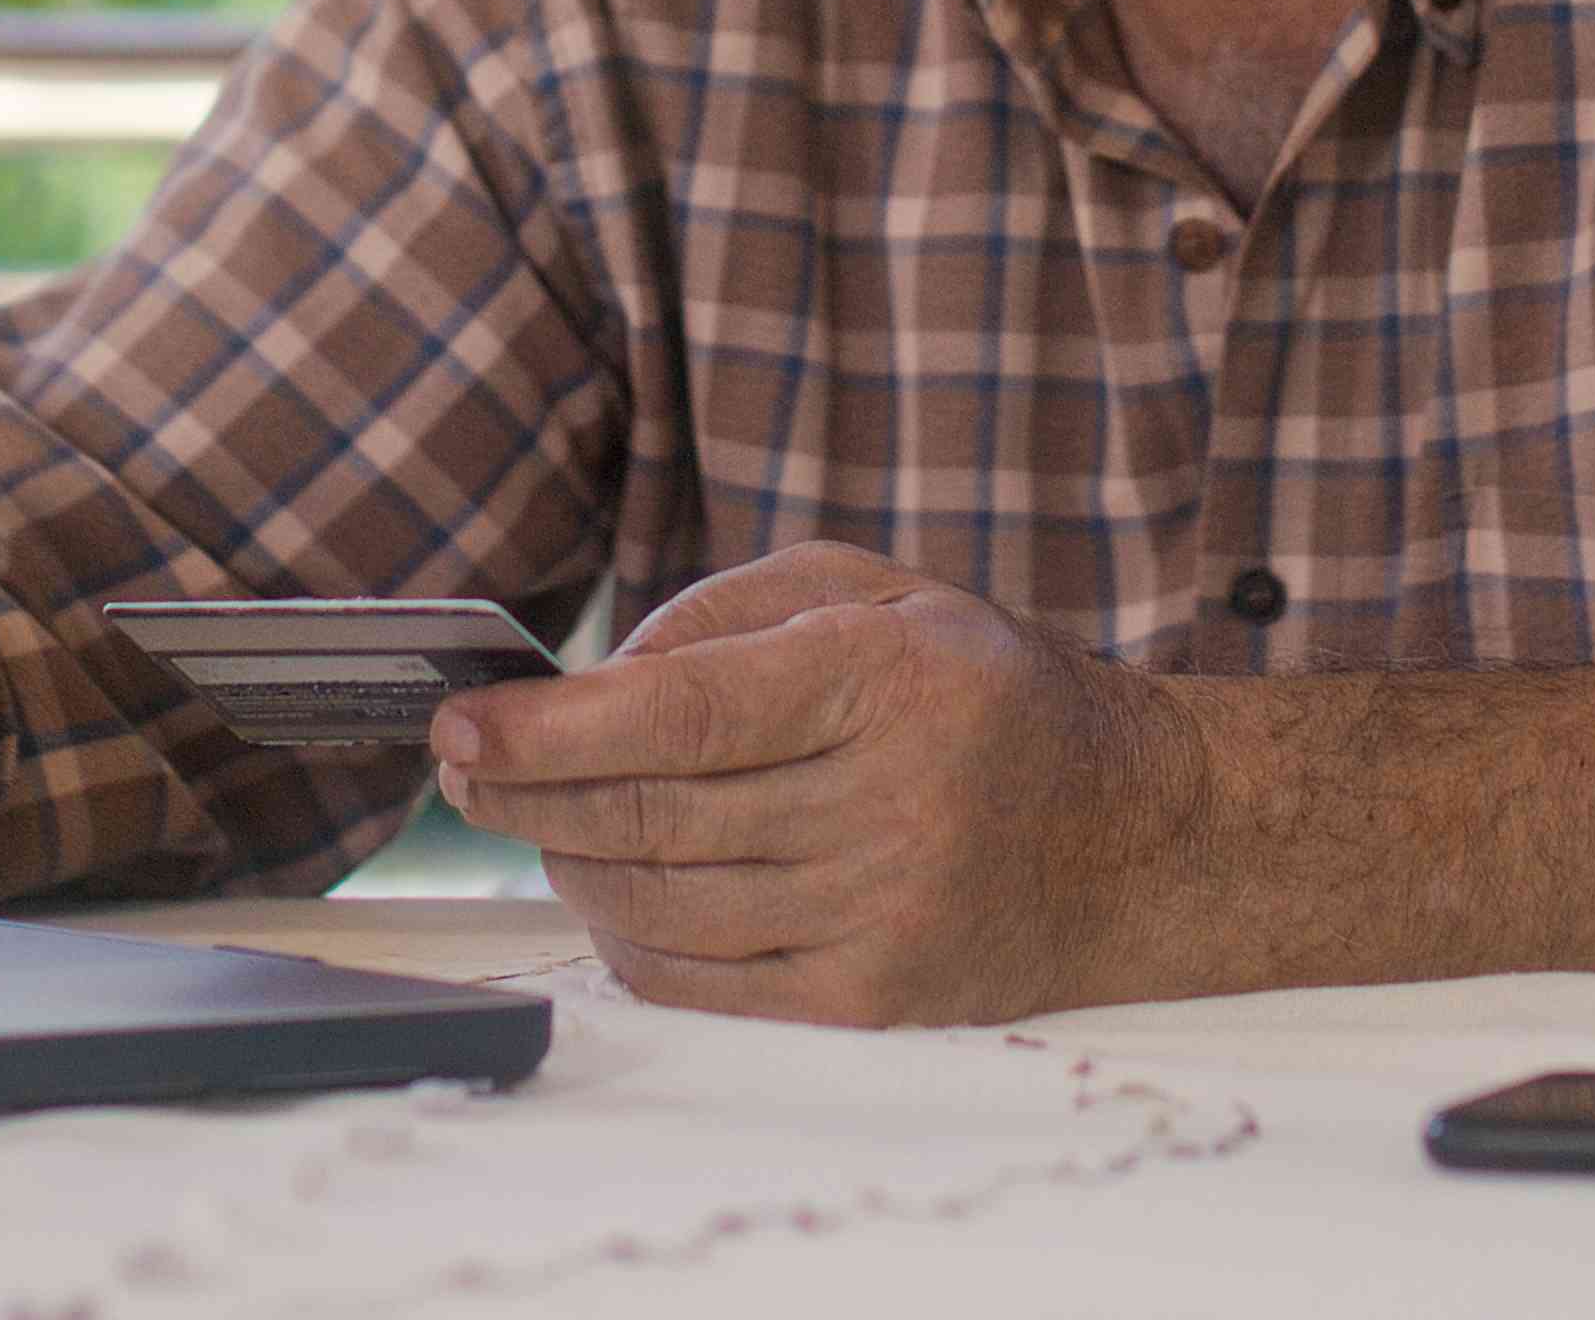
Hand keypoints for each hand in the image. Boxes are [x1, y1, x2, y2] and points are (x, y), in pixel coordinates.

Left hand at [425, 544, 1199, 1025]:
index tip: (462, 724)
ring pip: (659, 905)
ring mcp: (881, 915)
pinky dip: (625, 936)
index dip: (553, 729)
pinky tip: (607, 889)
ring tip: (538, 823)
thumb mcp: (877, 593)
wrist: (1132, 837)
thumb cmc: (982, 694)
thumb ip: (726, 611)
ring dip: (568, 864)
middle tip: (464, 771)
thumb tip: (591, 681)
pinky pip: (697, 982)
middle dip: (527, 797)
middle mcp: (890, 805)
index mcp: (889, 680)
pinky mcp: (870, 1001)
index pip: (684, 715)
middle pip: (652, 817)